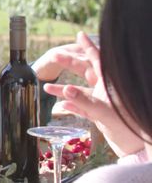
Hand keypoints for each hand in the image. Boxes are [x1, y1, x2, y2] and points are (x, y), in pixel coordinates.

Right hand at [41, 32, 144, 156]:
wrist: (136, 148)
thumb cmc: (127, 127)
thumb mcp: (103, 112)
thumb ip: (83, 101)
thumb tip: (65, 89)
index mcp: (110, 84)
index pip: (98, 60)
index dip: (88, 47)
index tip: (80, 35)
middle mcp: (105, 90)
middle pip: (85, 72)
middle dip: (69, 64)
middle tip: (55, 56)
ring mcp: (102, 102)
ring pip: (80, 92)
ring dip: (64, 90)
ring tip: (47, 88)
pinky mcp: (100, 116)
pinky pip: (82, 108)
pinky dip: (71, 106)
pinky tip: (61, 105)